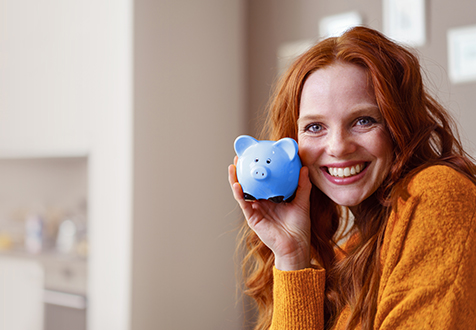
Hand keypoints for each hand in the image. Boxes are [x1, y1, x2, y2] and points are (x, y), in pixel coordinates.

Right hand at [228, 156, 312, 270]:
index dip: (258, 169)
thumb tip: (304, 168)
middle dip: (242, 171)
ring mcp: (256, 209)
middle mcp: (262, 202)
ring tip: (233, 167)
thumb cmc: (299, 227)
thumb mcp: (302, 202)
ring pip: (242, 192)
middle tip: (240, 157)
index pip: (263, 181)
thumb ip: (302, 185)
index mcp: (272, 198)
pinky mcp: (252, 217)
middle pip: (249, 184)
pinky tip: (237, 185)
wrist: (296, 245)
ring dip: (235, 179)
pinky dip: (239, 194)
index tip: (256, 154)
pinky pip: (243, 203)